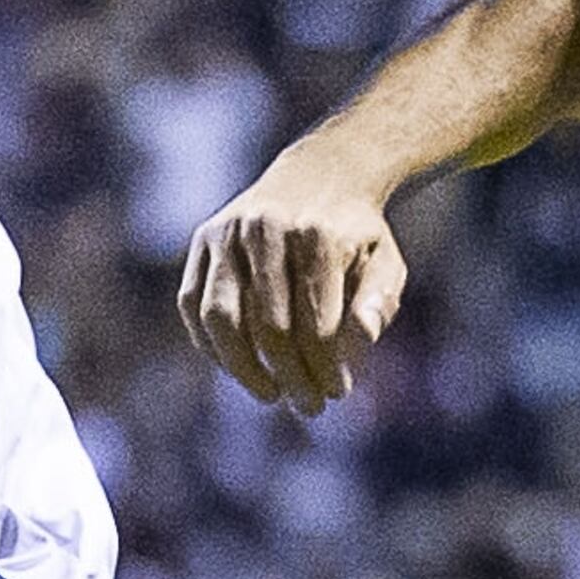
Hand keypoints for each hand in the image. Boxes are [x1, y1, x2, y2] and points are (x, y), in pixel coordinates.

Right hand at [180, 136, 406, 410]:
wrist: (319, 173)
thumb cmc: (355, 232)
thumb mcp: (386, 261)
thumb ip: (379, 300)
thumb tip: (364, 338)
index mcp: (317, 235)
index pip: (316, 323)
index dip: (325, 368)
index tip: (337, 394)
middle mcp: (265, 229)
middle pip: (269, 326)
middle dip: (290, 376)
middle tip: (308, 405)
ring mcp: (227, 232)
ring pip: (220, 318)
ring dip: (242, 369)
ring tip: (270, 394)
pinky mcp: (202, 241)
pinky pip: (194, 305)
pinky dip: (211, 343)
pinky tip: (238, 367)